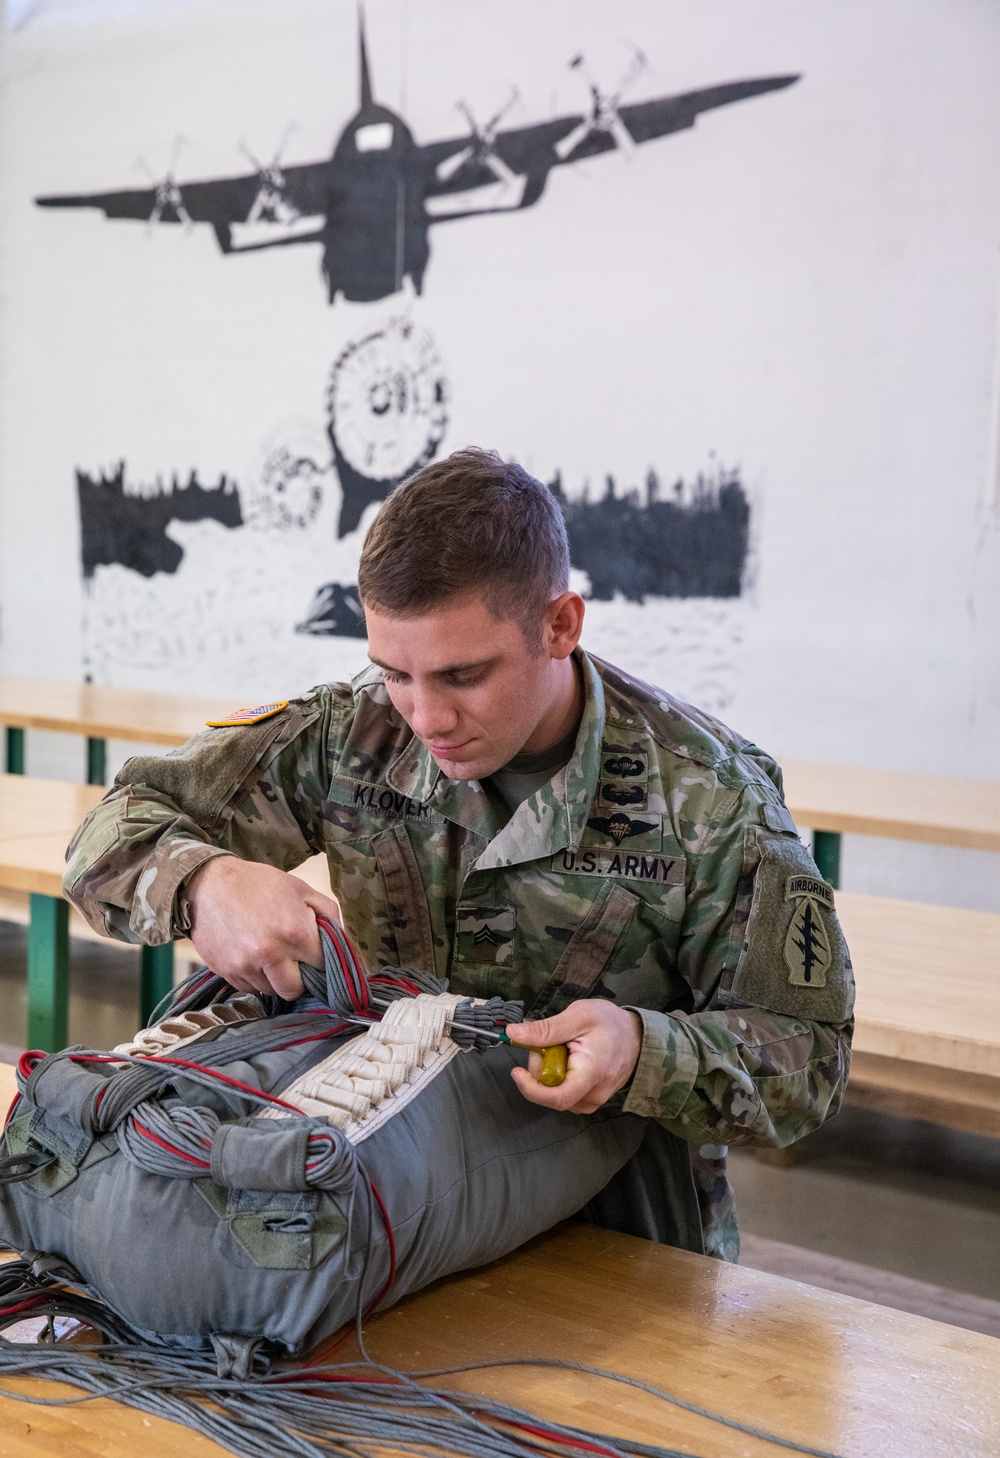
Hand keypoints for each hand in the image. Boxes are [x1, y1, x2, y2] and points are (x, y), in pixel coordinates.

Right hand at [185, 856, 340, 999]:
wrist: (209, 883)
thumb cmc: (258, 883)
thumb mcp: (300, 888)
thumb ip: (328, 912)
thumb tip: (340, 937)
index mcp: (295, 932)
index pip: (321, 966)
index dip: (321, 961)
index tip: (315, 955)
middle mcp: (271, 954)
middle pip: (295, 990)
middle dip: (299, 979)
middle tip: (295, 963)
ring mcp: (246, 966)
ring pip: (271, 991)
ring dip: (275, 978)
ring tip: (270, 954)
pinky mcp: (226, 972)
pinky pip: (249, 988)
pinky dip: (255, 978)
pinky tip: (252, 955)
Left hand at [506, 1000, 642, 1113]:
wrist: (637, 1036)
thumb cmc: (611, 1023)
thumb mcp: (579, 1016)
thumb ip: (546, 1028)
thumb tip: (513, 1034)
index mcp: (591, 1075)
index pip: (557, 1098)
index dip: (531, 1089)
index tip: (517, 1072)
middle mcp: (593, 1095)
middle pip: (551, 1093)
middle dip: (541, 1068)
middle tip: (551, 1042)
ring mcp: (592, 1101)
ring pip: (555, 1094)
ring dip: (549, 1072)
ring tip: (565, 1048)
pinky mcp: (590, 1100)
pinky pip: (564, 1094)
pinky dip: (558, 1078)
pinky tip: (568, 1060)